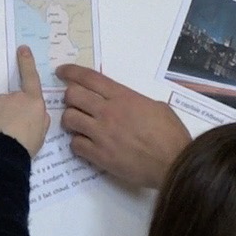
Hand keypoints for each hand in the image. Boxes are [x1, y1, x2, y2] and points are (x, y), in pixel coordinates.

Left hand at [0, 46, 50, 154]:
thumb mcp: (41, 136)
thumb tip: (37, 112)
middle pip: (13, 101)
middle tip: (10, 133)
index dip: (27, 64)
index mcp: (33, 104)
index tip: (22, 49)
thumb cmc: (24, 148)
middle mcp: (15, 97)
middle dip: (11, 112)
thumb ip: (40, 120)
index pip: (32, 79)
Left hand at [57, 63, 190, 187]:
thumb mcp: (158, 107)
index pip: (89, 78)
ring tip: (80, 125)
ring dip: (71, 120)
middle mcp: (108, 112)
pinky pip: (75, 144)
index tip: (61, 72)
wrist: (174, 163)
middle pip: (72, 95)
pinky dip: (78, 143)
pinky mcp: (99, 155)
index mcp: (123, 97)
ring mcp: (101, 134)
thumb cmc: (171, 135)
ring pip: (69, 119)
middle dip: (70, 98)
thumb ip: (135, 101)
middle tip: (75, 104)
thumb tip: (125, 102)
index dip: (71, 72)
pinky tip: (87, 145)